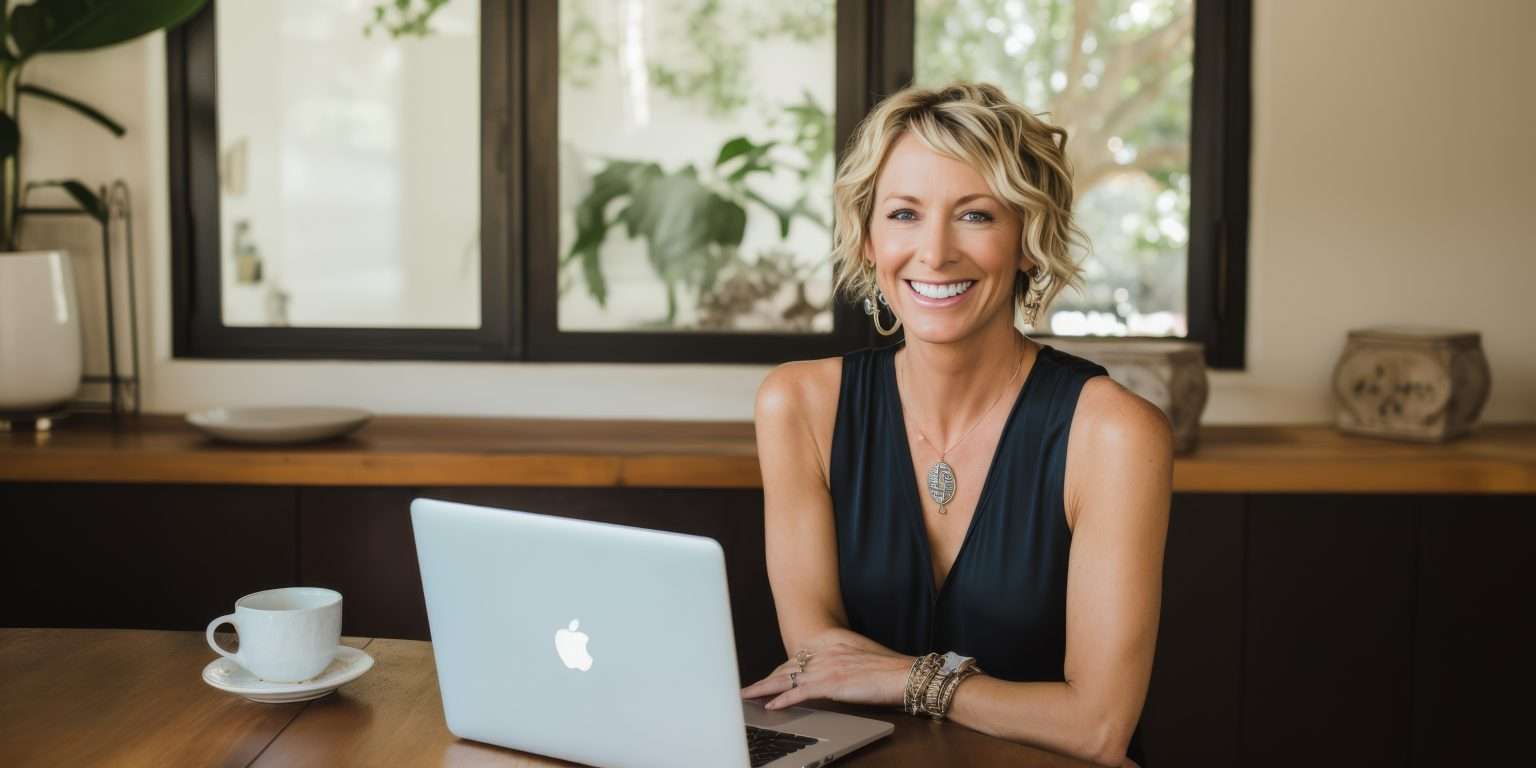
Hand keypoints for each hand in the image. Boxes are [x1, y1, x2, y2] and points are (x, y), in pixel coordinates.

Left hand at [739, 641, 914, 710]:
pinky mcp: (830, 684)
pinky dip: (782, 701)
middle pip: (787, 667)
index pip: (797, 658)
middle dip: (765, 679)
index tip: (766, 677)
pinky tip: (770, 707)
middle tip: (748, 689)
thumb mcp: (860, 658)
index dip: (779, 670)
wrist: (905, 675)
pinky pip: (798, 694)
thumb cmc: (889, 670)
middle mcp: (825, 652)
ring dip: (763, 689)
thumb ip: (841, 662)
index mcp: (832, 644)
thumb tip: (832, 675)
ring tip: (747, 697)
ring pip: (786, 679)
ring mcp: (826, 667)